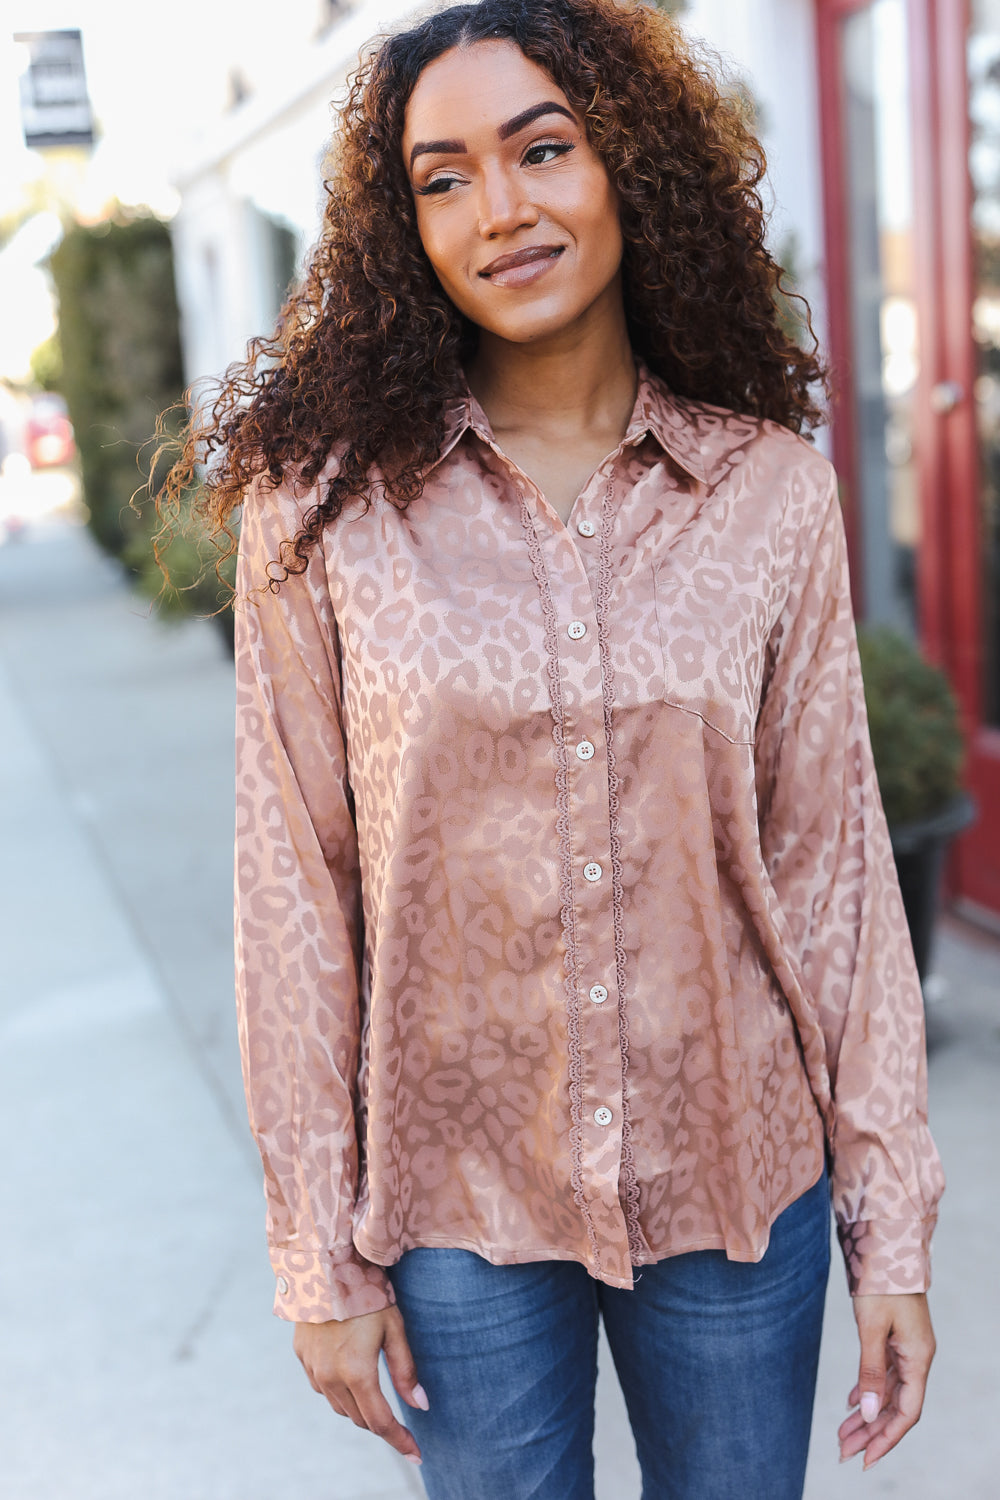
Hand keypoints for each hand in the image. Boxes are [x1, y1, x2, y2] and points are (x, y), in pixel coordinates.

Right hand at [293, 1306, 428, 1465]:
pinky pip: (323, 1387)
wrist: (325, 1266)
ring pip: (339, 1406)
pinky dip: (339, 1390)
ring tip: (376, 1396)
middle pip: (359, 1418)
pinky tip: (350, 1375)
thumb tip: (420, 1405)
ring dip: (359, 1408)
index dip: (399, 1440)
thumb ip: (406, 1370)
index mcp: (357, 1373)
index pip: (380, 1422)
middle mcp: (330, 1378)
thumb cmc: (367, 1293)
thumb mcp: (394, 1327)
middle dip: (381, 1424)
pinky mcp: (301, 1356)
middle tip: (401, 1423)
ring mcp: (312, 1368)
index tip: (416, 1454)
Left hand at [838, 1293, 935, 1468]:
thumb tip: (870, 1415)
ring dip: (867, 1414)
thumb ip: (871, 1371)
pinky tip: (853, 1402)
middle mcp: (916, 1356)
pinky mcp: (894, 1337)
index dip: (886, 1437)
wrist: (886, 1242)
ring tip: (843, 1435)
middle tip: (844, 1452)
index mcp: (918, 1357)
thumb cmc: (881, 1282)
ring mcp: (906, 1347)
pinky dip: (868, 1389)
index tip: (864, 1459)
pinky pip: (884, 1373)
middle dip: (871, 1432)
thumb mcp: (872, 1327)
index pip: (907, 1412)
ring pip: (889, 1391)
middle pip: (897, 1406)